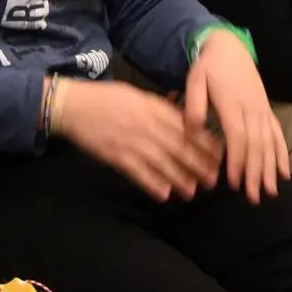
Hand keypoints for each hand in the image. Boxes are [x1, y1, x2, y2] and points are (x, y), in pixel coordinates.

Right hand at [55, 78, 222, 200]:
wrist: (73, 105)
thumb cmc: (106, 99)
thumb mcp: (138, 96)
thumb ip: (160, 109)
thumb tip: (183, 122)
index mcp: (154, 108)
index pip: (186, 128)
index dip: (204, 143)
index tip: (218, 155)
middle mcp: (147, 125)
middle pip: (179, 148)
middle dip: (198, 165)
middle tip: (212, 180)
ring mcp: (132, 142)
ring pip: (162, 163)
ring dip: (179, 179)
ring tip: (192, 192)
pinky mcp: (117, 156)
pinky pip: (139, 173)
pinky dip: (152, 184)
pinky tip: (163, 195)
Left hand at [185, 30, 288, 202]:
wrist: (230, 48)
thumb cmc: (209, 67)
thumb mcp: (194, 81)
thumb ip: (193, 106)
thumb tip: (190, 132)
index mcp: (233, 104)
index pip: (238, 137)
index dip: (237, 161)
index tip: (233, 182)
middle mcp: (252, 110)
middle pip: (257, 145)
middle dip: (256, 173)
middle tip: (253, 198)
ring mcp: (262, 111)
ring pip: (270, 143)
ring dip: (271, 169)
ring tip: (270, 192)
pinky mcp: (267, 111)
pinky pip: (278, 135)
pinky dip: (282, 155)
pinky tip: (285, 173)